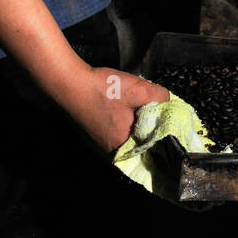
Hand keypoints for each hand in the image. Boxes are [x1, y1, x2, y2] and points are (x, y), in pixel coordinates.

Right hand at [53, 64, 170, 153]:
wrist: (69, 83)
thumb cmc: (102, 89)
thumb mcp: (139, 89)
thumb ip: (161, 97)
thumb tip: (169, 103)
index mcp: (123, 147)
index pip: (154, 147)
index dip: (163, 132)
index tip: (167, 117)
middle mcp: (111, 154)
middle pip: (141, 141)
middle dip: (149, 125)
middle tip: (149, 107)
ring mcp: (100, 146)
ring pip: (129, 136)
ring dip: (136, 122)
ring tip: (134, 105)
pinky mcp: (94, 137)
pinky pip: (117, 133)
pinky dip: (123, 122)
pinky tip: (121, 107)